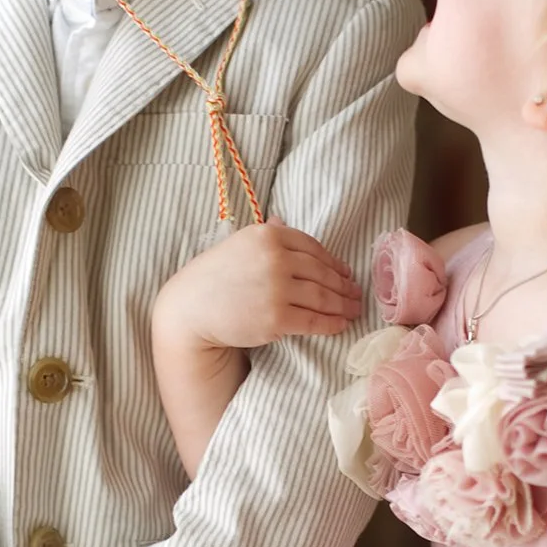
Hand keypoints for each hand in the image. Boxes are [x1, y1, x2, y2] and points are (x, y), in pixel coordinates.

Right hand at [154, 219, 362, 350]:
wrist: (190, 310)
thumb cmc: (213, 277)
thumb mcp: (238, 244)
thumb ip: (266, 234)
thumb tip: (283, 220)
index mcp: (268, 235)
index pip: (313, 248)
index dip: (333, 262)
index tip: (345, 273)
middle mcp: (276, 258)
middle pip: (322, 273)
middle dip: (343, 286)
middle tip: (356, 295)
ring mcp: (277, 289)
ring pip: (323, 297)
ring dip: (343, 305)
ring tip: (353, 310)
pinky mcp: (277, 318)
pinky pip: (314, 320)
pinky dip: (331, 324)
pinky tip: (340, 325)